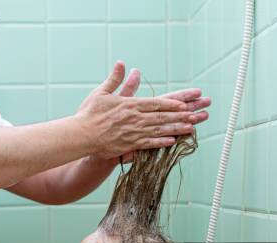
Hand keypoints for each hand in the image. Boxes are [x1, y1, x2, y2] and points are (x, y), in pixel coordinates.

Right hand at [75, 61, 196, 159]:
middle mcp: (135, 118)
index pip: (155, 103)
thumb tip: (123, 64)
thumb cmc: (89, 114)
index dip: (171, 104)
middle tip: (196, 115)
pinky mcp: (129, 144)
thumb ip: (115, 79)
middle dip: (180, 116)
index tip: (184, 103)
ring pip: (159, 130)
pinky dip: (161, 142)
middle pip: (162, 117)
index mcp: (130, 105)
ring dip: (176, 128)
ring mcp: (133, 132)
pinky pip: (149, 144)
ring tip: (191, 128)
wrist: (80, 135)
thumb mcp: (102, 93)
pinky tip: (173, 141)